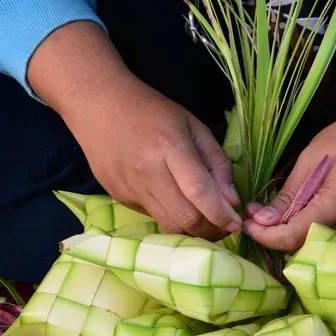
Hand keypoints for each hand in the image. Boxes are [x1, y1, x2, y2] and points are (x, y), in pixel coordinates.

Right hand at [28, 22, 240, 238]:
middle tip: (224, 227)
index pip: (200, 192)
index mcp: (171, 148)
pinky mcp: (118, 197)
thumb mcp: (194, 126)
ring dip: (193, 231)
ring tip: (206, 221)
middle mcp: (148, 172)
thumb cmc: (153, 112)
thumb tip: (232, 201)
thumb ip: (217, 163)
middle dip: (211, 230)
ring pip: (169, 226)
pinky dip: (171, 218)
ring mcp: (130, 187)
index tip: (237, 223)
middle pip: (185, 218)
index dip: (222, 215)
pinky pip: (153, 217)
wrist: (99, 104)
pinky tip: (177, 205)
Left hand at [243, 109, 335, 249]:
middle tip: (252, 218)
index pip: (292, 237)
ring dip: (286, 237)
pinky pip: (323, 240)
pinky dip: (302, 233)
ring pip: (311, 247)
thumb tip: (261, 221)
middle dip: (272, 238)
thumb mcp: (309, 161)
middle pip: (301, 248)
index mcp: (335, 207)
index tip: (245, 222)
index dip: (264, 235)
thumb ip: (288, 196)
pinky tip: (290, 217)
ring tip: (267, 216)